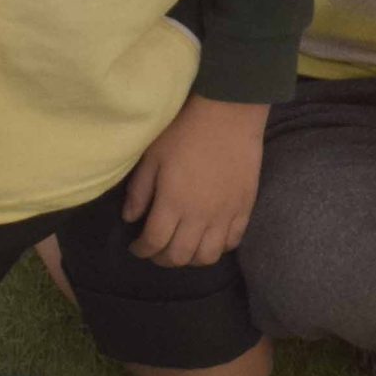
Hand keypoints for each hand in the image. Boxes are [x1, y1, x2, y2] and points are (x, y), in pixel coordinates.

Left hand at [124, 96, 267, 265]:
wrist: (229, 115)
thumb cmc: (185, 131)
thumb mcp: (153, 157)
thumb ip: (139, 191)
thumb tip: (130, 218)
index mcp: (172, 204)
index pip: (154, 242)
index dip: (141, 250)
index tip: (135, 247)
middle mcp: (199, 217)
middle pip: (179, 256)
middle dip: (162, 259)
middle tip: (155, 251)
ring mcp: (225, 215)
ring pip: (207, 257)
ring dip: (190, 259)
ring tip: (182, 248)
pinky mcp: (244, 209)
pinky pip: (232, 242)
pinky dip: (218, 248)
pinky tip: (209, 239)